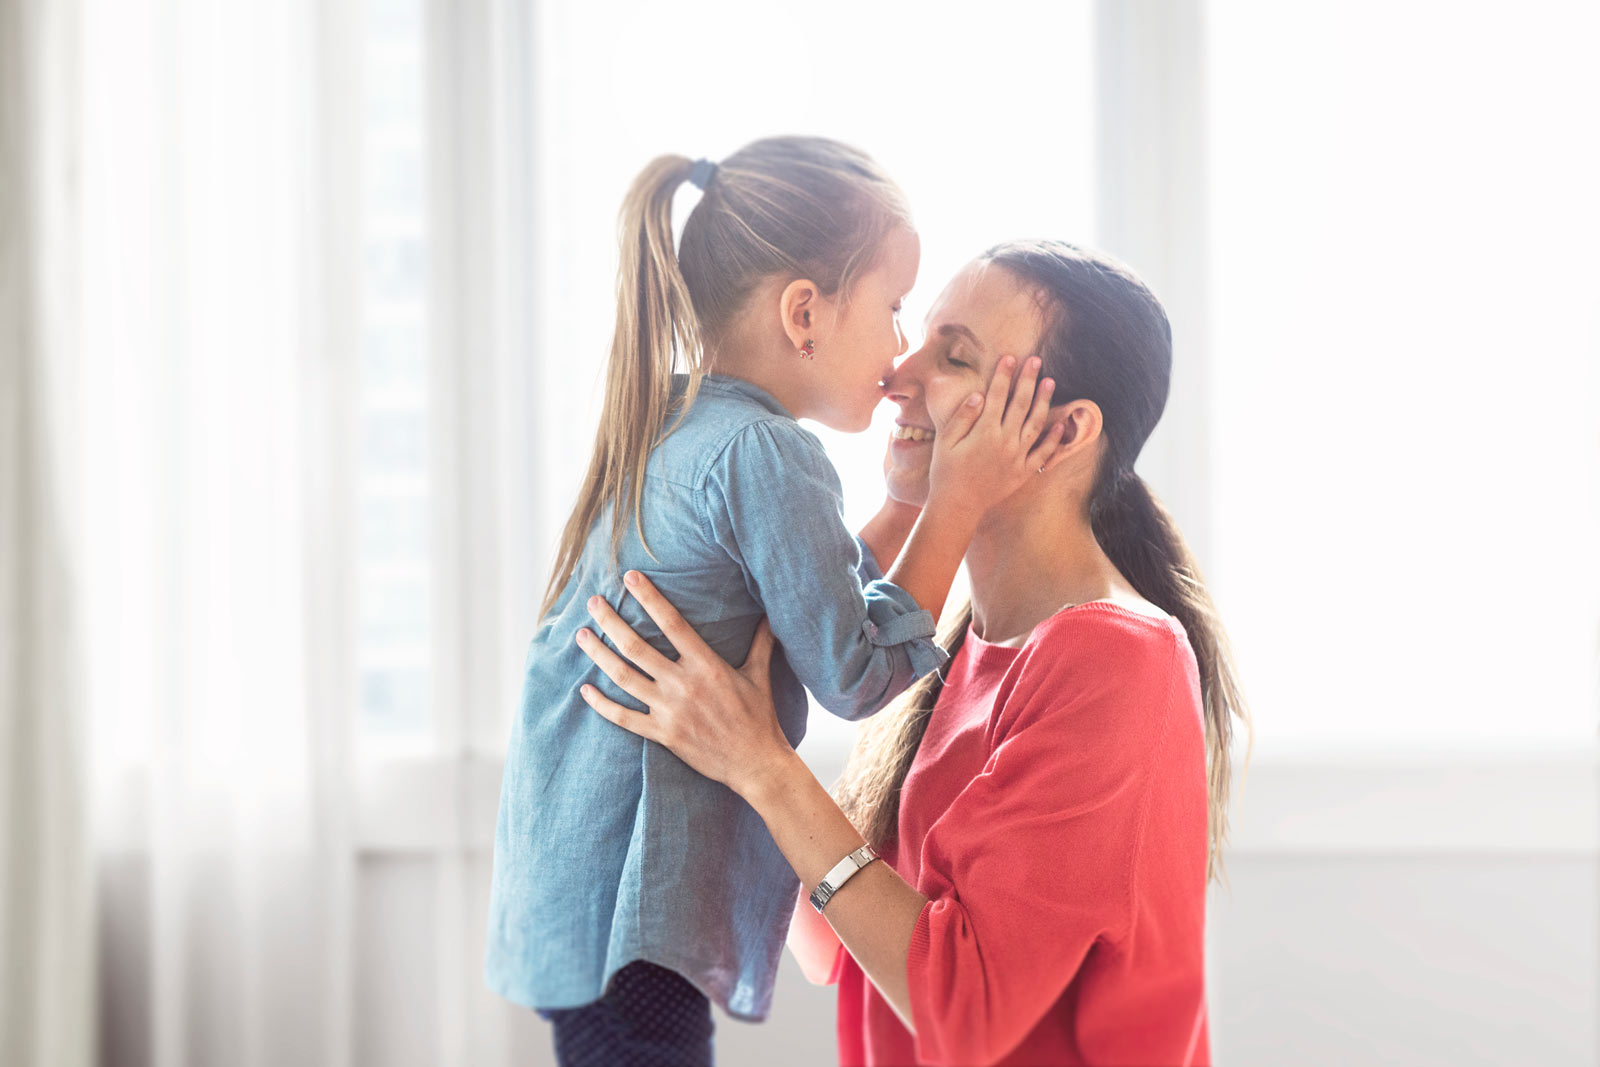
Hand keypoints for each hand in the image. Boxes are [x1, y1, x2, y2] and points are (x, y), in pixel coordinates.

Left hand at [574, 570, 791, 797]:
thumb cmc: (759, 718)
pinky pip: (624, 718)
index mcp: (706, 665)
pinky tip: (585, 690)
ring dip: (599, 655)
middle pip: (637, 647)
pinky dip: (602, 704)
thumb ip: (761, 642)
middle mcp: (683, 685)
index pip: (672, 623)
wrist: (755, 764)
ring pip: (623, 677)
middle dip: (611, 622)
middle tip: (593, 602)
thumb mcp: (760, 675)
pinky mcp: (662, 735)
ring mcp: (669, 711)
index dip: (649, 598)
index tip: (630, 578)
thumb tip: (770, 614)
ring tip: (581, 636)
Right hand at [927, 355, 1067, 513]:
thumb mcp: (945, 441)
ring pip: (1036, 423)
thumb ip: (963, 416)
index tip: (1010, 358)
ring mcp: (1017, 457)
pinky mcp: (1023, 472)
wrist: (957, 506)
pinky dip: (1053, 438)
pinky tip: (1059, 423)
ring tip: (1050, 382)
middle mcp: (1005, 441)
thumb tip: (980, 395)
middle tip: (1036, 361)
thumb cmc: (946, 471)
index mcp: (984, 431)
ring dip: (1044, 401)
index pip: (997, 395)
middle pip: (1020, 403)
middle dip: (1028, 379)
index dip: (1004, 375)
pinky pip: (1043, 453)